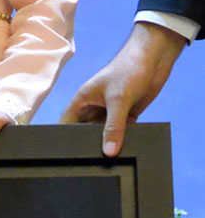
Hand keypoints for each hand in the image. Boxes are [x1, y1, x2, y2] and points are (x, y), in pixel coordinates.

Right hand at [60, 22, 186, 156]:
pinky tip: (126, 147)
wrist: (154, 57)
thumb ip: (113, 127)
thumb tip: (109, 151)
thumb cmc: (128, 69)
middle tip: (92, 160)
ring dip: (108, 142)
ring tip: (110, 156)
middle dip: (89, 144)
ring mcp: (110, 112)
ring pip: (104, 134)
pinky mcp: (126, 114)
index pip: (66, 124)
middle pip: (85, 132)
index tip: (66, 156)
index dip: (64, 139)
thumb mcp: (118, 100)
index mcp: (82, 100)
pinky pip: (121, 132)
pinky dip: (123, 139)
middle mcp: (93, 108)